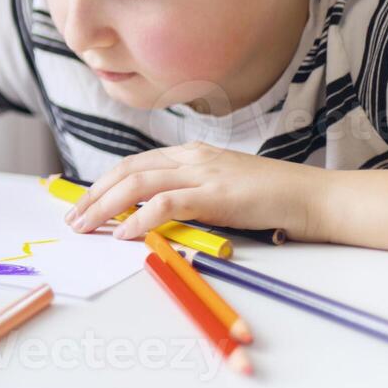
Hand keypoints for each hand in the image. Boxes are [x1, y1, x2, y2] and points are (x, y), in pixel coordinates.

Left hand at [65, 142, 329, 240]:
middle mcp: (191, 157)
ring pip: (138, 184)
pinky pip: (167, 204)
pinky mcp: (215, 194)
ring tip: (87, 226)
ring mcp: (203, 173)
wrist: (313, 197)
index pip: (135, 164)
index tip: (83, 202)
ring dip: (106, 206)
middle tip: (74, 218)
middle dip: (94, 195)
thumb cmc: (271, 199)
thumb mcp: (221, 191)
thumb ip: (189, 197)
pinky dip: (141, 218)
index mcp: (190, 154)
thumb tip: (152, 219)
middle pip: (127, 171)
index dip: (104, 183)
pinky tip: (125, 234)